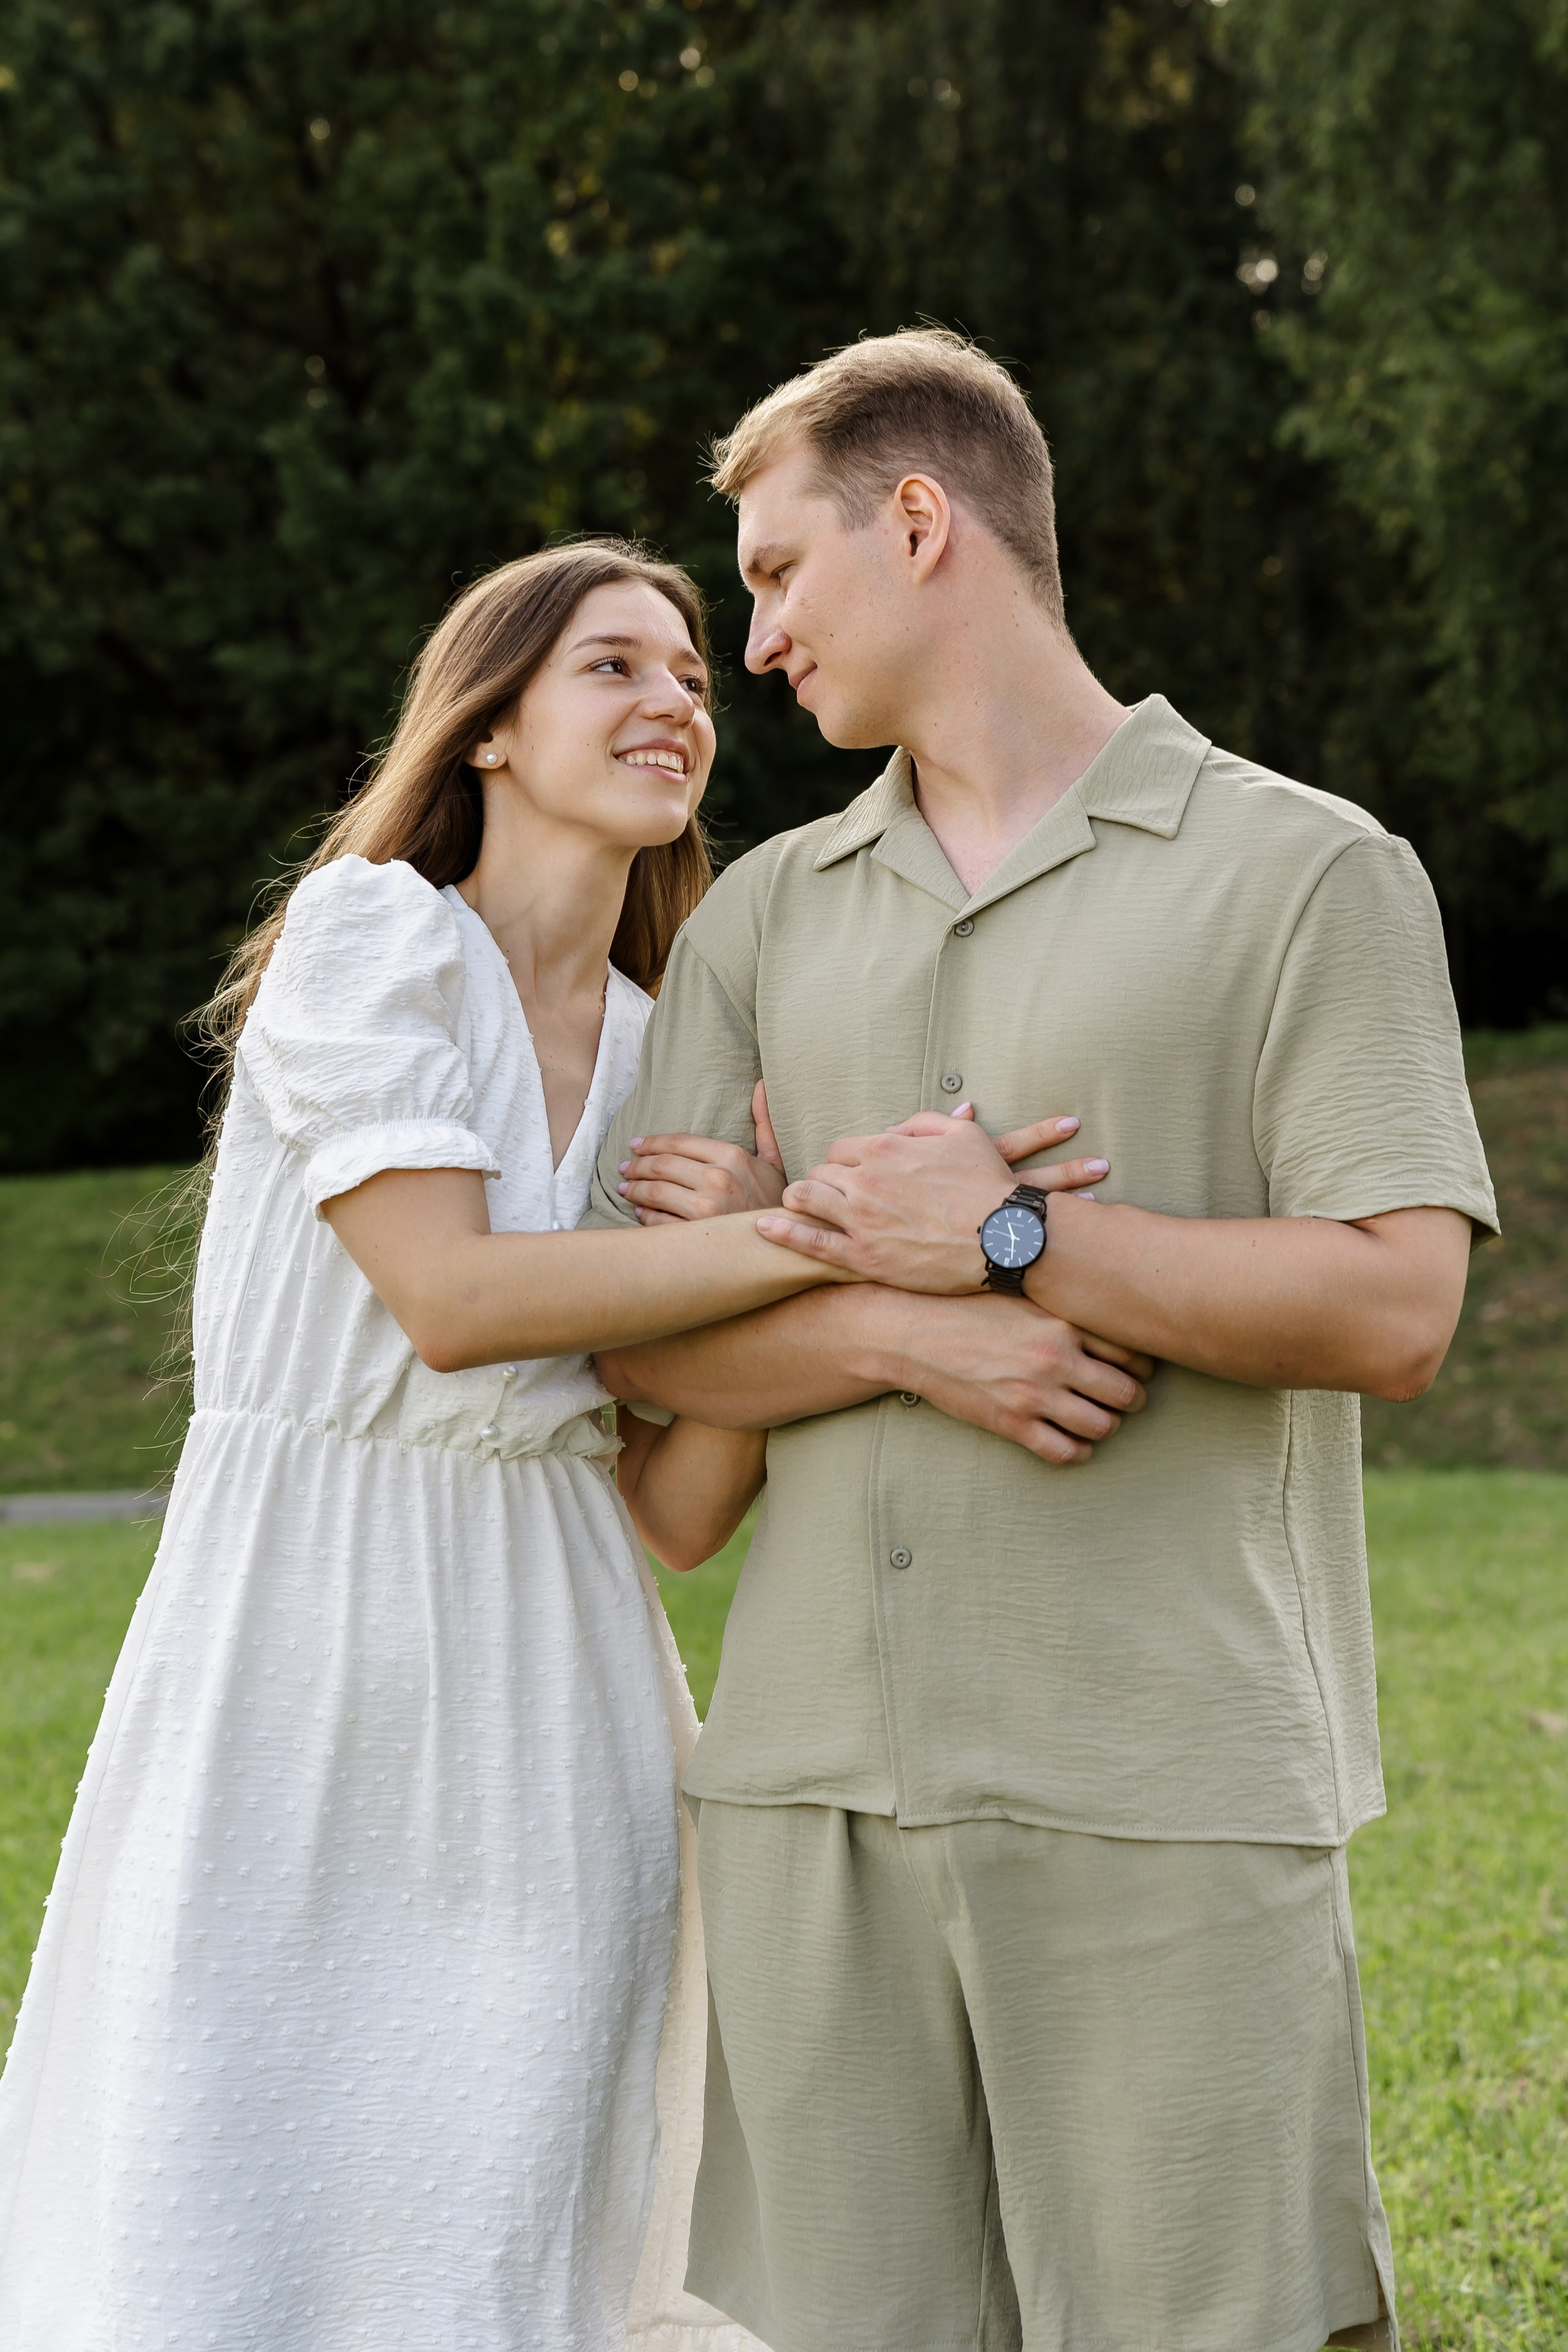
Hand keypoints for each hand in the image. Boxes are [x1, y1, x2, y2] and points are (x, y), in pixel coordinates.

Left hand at [619, 1080, 787, 1222]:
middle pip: (661, 1165)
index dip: (652, 1142)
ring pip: (654, 1192)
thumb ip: (764, 1124)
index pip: (679, 1142)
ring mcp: (706, 1209)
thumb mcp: (774, 1160)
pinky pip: (659, 1222)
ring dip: (634, 1189)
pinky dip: (645, 1216)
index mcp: (732, 1156)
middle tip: (624, 1168)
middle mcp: (717, 1179)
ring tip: (625, 1188)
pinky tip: (640, 1212)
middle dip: (637, 1166)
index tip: (636, 1145)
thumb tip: (762, 1085)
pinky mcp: (696, 1236)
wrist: (787, 1244)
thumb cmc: (776, 1202)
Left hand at [756, 1106, 1107, 1292]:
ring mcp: (863, 1220)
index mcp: (887, 1148)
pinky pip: (811, 1243)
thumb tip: (897, 1129)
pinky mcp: (865, 1257)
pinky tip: (764, 1226)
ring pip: (808, 1200)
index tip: (850, 1174)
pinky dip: (783, 1232)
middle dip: (822, 1182)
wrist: (1007, 1238)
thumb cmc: (989, 1186)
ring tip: (797, 1206)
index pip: (842, 1149)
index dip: (844, 1162)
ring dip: (799, 1201)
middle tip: (827, 1195)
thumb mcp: (964, 1136)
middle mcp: (868, 1180)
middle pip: (821, 1173)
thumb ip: (925, 1123)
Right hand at [885, 1288, 1153, 1465]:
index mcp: (1063, 1320)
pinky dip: (1076, 1451)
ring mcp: (1034, 1394)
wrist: (910, 1331)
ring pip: (1102, 1426)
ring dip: (1106, 1425)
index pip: (1133, 1350)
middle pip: (1127, 1392)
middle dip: (1131, 1398)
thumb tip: (1101, 1246)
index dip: (1143, 1363)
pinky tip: (1072, 1441)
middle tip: (1123, 1396)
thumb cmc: (967, 1301)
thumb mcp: (1020, 1285)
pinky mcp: (1011, 1422)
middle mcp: (1056, 1358)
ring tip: (1098, 1417)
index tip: (1134, 1365)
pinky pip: (1064, 1452)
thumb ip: (1063, 1284)